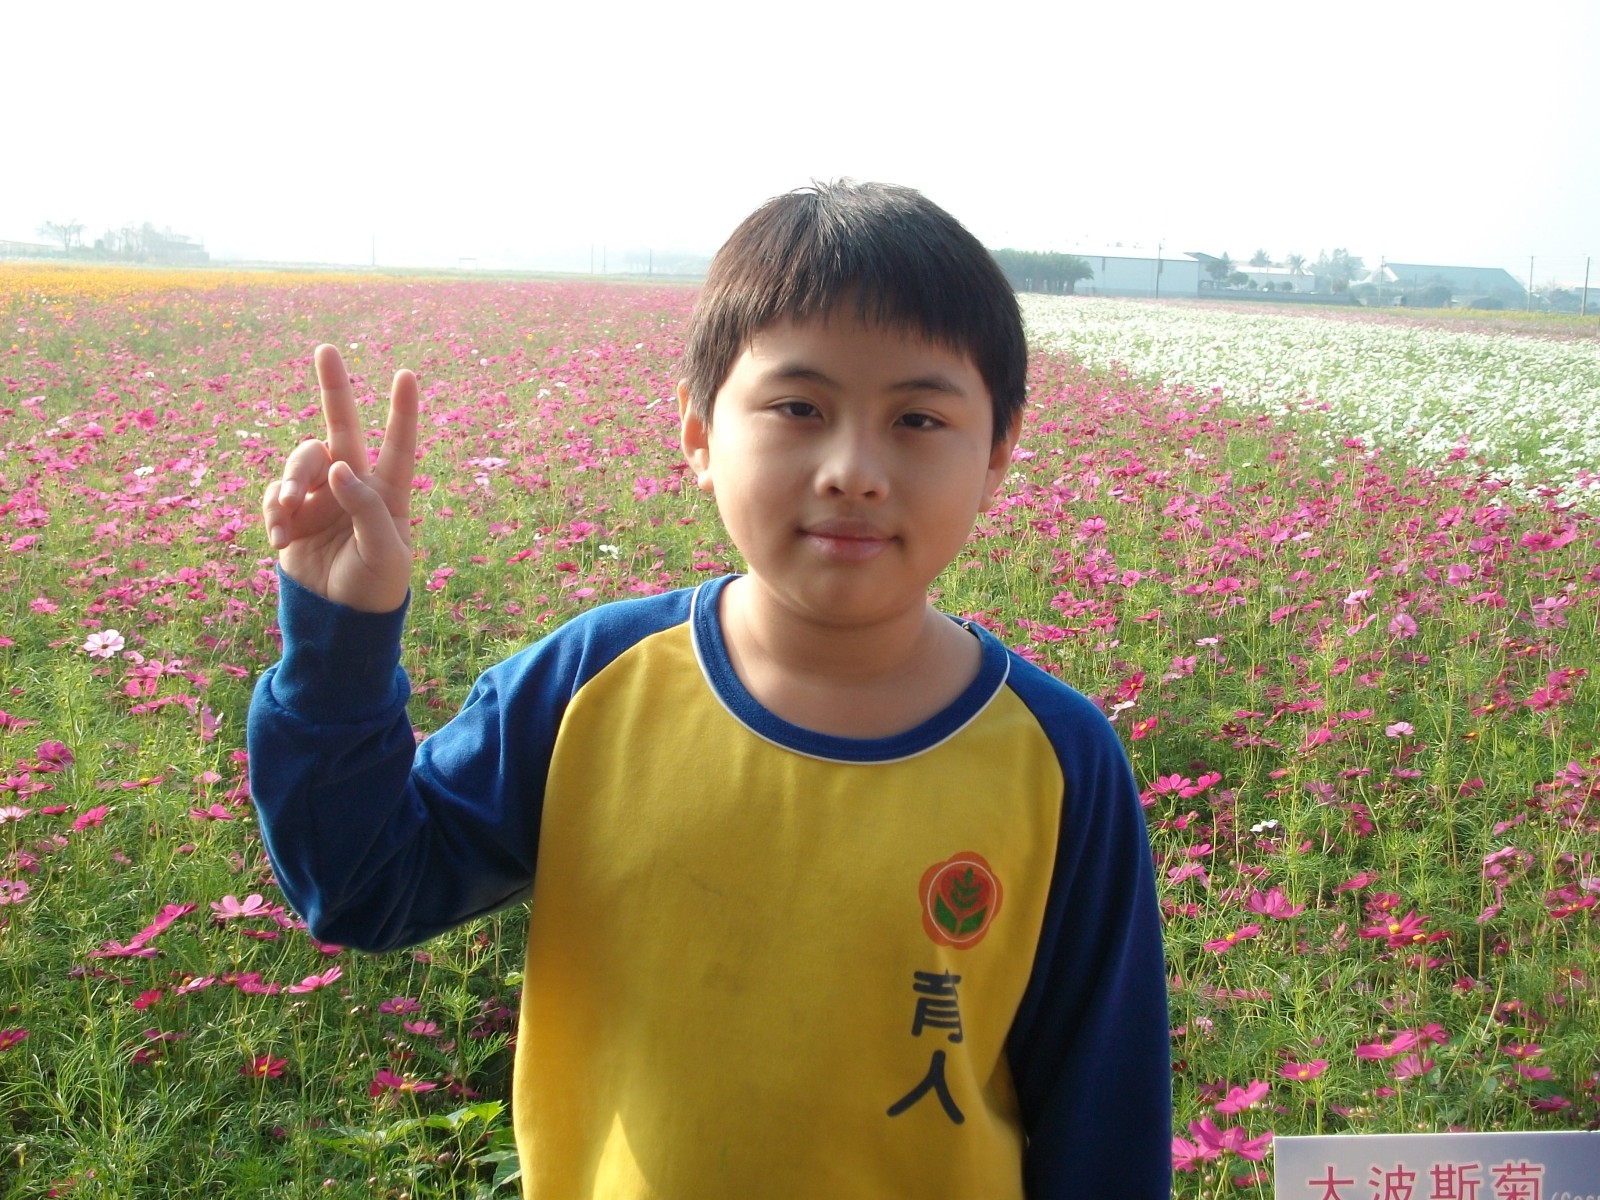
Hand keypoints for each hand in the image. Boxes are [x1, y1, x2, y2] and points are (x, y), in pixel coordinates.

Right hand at [262, 345, 418, 612]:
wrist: (338, 620)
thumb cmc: (374, 587)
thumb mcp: (384, 553)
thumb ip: (366, 507)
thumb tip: (338, 467)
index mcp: (388, 492)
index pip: (398, 445)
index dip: (402, 411)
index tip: (406, 374)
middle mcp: (353, 484)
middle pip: (342, 426)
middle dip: (334, 387)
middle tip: (326, 349)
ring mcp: (320, 495)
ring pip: (301, 461)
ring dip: (291, 480)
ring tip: (288, 513)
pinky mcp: (290, 511)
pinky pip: (275, 492)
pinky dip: (274, 509)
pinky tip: (281, 537)